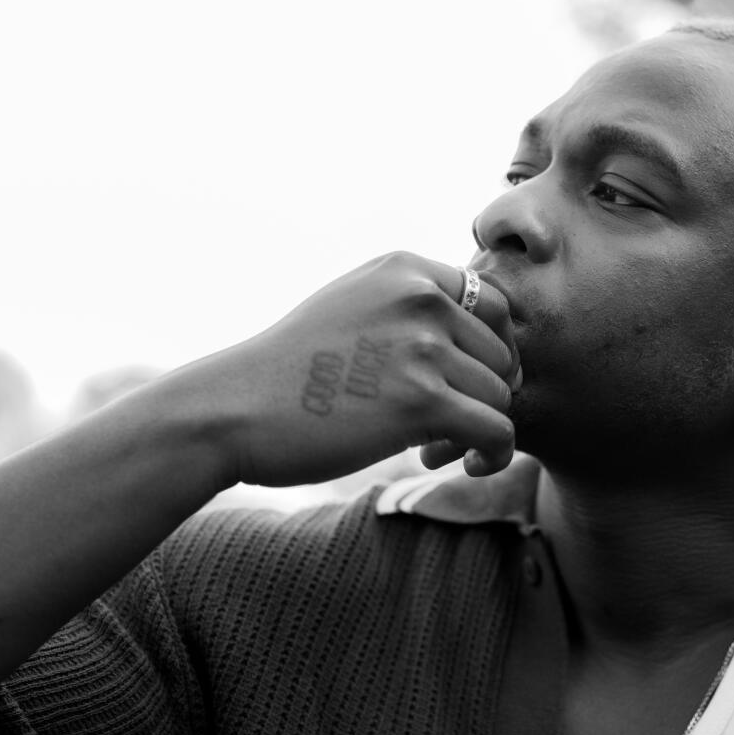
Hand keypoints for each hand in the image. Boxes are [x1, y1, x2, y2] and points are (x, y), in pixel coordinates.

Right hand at [195, 252, 519, 486]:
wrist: (232, 411)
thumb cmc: (287, 371)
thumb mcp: (352, 307)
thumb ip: (410, 308)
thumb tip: (478, 340)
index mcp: (407, 270)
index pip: (494, 304)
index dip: (491, 351)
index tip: (465, 384)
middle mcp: (421, 297)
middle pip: (502, 354)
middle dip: (484, 395)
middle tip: (447, 427)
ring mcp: (423, 346)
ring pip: (500, 396)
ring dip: (479, 430)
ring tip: (437, 449)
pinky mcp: (423, 400)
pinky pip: (498, 431)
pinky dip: (493, 455)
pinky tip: (464, 464)